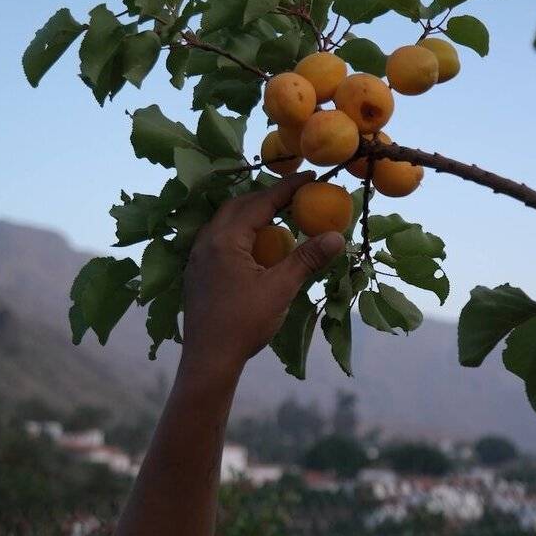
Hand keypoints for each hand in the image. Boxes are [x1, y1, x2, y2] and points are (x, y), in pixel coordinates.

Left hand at [181, 172, 344, 378]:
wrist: (209, 359)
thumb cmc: (244, 323)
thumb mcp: (280, 289)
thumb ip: (307, 259)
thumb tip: (337, 236)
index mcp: (225, 239)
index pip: (260, 202)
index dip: (287, 188)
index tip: (309, 176)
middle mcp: (206, 241)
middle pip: (238, 205)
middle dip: (267, 195)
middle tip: (295, 194)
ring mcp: (198, 257)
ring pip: (226, 222)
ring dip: (252, 214)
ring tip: (278, 216)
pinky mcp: (198, 272)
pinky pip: (220, 238)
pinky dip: (242, 232)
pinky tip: (256, 245)